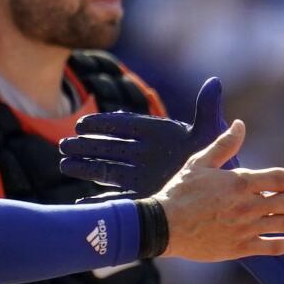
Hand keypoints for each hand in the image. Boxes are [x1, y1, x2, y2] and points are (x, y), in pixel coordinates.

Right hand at [58, 76, 231, 195]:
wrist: (220, 189)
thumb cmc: (217, 158)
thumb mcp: (211, 132)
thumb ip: (207, 109)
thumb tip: (214, 82)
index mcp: (158, 134)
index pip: (125, 125)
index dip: (103, 124)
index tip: (82, 125)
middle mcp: (145, 154)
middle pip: (110, 148)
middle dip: (87, 146)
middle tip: (64, 144)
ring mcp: (143, 176)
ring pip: (108, 170)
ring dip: (86, 168)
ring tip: (64, 164)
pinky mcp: (144, 195)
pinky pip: (118, 197)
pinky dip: (100, 200)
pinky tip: (80, 200)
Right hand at [154, 122, 283, 260]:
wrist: (162, 226)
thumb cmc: (179, 192)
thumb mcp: (200, 163)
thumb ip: (224, 145)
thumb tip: (241, 125)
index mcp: (239, 182)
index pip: (279, 179)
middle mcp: (247, 205)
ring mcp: (245, 228)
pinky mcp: (239, 248)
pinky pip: (272, 247)